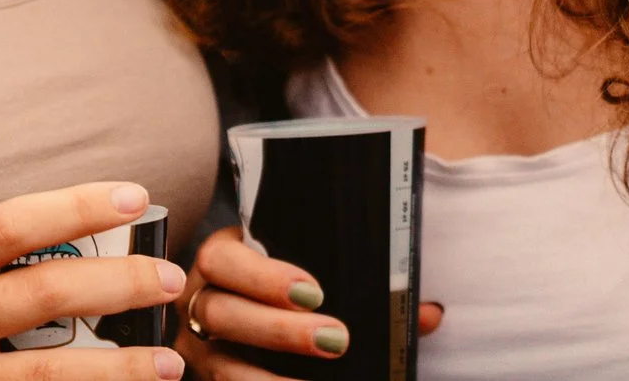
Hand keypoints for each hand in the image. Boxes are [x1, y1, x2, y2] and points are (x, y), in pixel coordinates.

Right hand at [174, 229, 442, 380]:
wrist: (252, 308)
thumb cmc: (286, 287)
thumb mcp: (311, 273)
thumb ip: (365, 282)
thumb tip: (430, 315)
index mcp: (223, 259)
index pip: (226, 259)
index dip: (265, 276)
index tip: (314, 291)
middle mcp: (201, 301)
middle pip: (225, 313)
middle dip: (281, 330)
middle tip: (335, 339)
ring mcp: (198, 347)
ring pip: (223, 364)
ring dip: (269, 376)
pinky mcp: (206, 377)